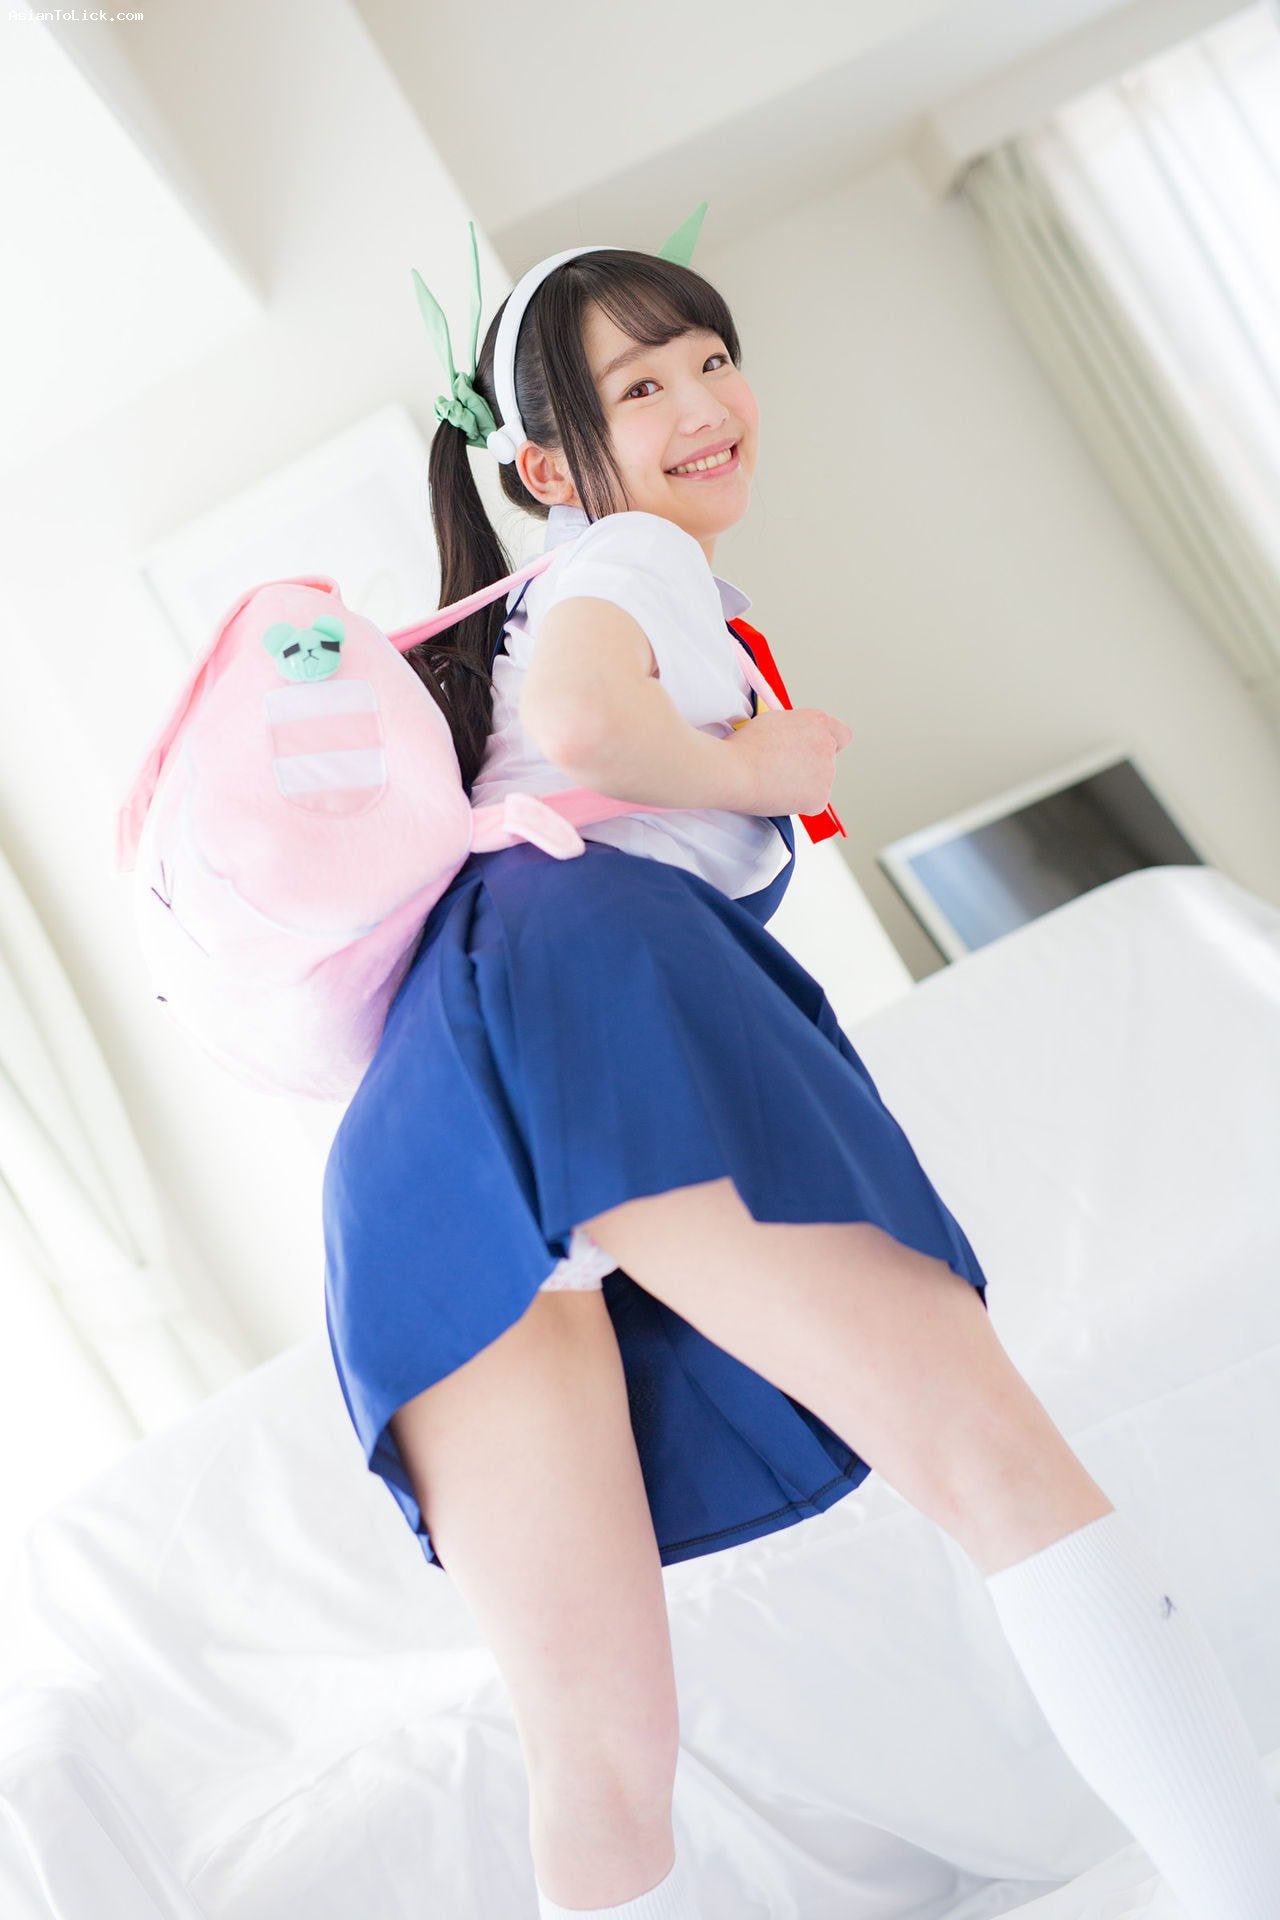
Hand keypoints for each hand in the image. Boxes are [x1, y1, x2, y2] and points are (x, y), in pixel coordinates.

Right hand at [723, 705, 851, 816]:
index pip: (841, 735)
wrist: (734, 769)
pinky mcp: (820, 797)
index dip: (828, 745)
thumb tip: (796, 740)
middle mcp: (827, 745)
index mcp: (817, 722)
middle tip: (783, 771)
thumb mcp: (774, 721)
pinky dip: (799, 804)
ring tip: (775, 783)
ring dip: (804, 786)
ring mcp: (827, 772)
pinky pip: (813, 804)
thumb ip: (795, 729)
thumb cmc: (745, 745)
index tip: (814, 752)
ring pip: (820, 784)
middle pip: (828, 761)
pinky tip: (778, 796)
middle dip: (810, 768)